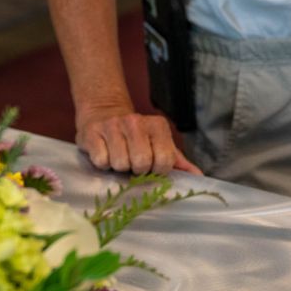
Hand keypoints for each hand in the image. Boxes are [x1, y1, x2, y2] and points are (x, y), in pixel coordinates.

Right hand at [76, 107, 202, 175]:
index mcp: (157, 125)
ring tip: (118, 157)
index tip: (150, 165)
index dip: (157, 170)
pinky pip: (101, 162)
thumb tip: (198, 177)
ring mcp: (112, 126)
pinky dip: (103, 164)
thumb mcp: (158, 143)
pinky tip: (104, 153)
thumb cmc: (134, 136)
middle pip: (142, 163)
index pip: (164, 161)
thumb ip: (177, 160)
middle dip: (137, 169)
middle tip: (133, 162)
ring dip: (119, 167)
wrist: (102, 113)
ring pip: (120, 164)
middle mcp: (135, 121)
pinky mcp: (91, 133)